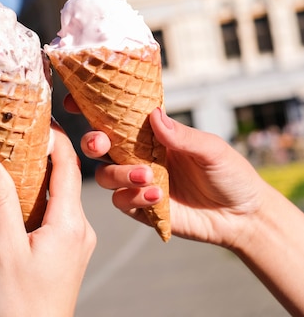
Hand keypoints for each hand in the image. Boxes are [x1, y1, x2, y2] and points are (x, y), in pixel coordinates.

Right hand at [0, 122, 95, 316]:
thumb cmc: (21, 303)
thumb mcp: (5, 249)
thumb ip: (0, 202)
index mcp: (69, 223)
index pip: (68, 166)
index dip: (55, 139)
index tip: (38, 120)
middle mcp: (82, 227)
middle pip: (68, 177)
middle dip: (46, 155)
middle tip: (22, 135)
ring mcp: (80, 238)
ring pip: (65, 194)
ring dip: (44, 177)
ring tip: (18, 161)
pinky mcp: (74, 248)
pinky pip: (63, 211)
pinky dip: (45, 197)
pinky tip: (25, 197)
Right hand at [69, 96, 303, 316]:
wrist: (244, 216)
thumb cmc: (231, 174)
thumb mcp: (211, 149)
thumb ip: (182, 135)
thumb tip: (153, 114)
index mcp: (153, 134)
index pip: (118, 116)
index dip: (92, 107)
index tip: (73, 99)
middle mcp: (140, 155)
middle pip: (100, 145)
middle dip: (92, 141)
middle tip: (102, 143)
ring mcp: (139, 182)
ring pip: (105, 175)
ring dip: (118, 173)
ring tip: (147, 177)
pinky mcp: (143, 208)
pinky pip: (121, 202)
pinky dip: (132, 197)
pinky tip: (157, 196)